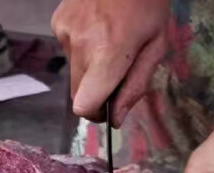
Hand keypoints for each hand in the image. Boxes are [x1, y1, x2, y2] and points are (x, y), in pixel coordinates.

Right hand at [51, 0, 168, 125]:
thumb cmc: (148, 2)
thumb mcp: (156, 45)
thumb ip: (135, 86)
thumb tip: (116, 120)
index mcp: (108, 54)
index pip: (84, 106)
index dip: (95, 113)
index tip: (108, 107)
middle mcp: (81, 46)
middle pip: (78, 95)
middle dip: (95, 93)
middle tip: (115, 74)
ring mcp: (65, 33)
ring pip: (74, 74)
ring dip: (89, 70)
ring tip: (108, 42)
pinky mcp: (58, 24)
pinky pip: (68, 52)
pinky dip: (82, 49)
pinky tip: (96, 28)